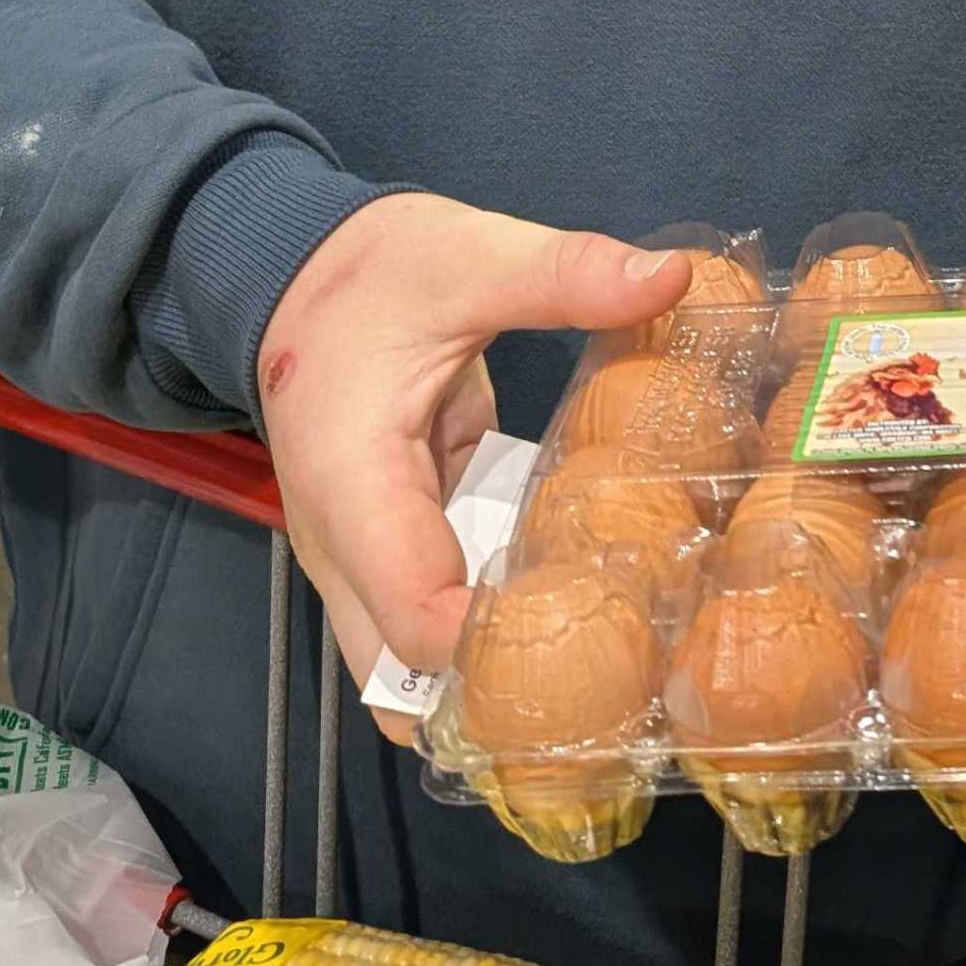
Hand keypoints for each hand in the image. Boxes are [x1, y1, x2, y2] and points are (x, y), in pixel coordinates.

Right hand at [254, 194, 687, 736]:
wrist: (297, 274)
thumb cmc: (371, 273)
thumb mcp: (468, 255)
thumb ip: (561, 272)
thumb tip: (669, 277)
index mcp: (354, 491)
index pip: (417, 621)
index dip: (500, 647)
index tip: (598, 628)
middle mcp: (348, 552)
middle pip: (401, 687)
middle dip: (494, 710)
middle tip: (608, 697)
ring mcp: (368, 562)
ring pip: (415, 673)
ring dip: (494, 684)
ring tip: (611, 674)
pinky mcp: (399, 551)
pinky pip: (439, 622)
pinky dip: (495, 636)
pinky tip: (583, 615)